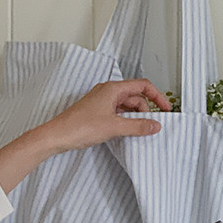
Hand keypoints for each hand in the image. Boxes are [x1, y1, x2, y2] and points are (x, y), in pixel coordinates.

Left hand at [0, 79, 171, 194]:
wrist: (56, 136)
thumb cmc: (78, 127)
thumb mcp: (114, 127)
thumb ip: (137, 126)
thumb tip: (154, 125)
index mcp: (113, 88)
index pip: (143, 86)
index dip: (157, 96)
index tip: (166, 109)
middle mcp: (107, 92)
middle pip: (135, 96)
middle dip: (146, 109)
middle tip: (152, 125)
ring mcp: (100, 102)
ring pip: (125, 106)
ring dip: (135, 117)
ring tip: (140, 131)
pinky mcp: (95, 113)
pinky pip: (116, 113)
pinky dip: (124, 121)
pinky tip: (126, 131)